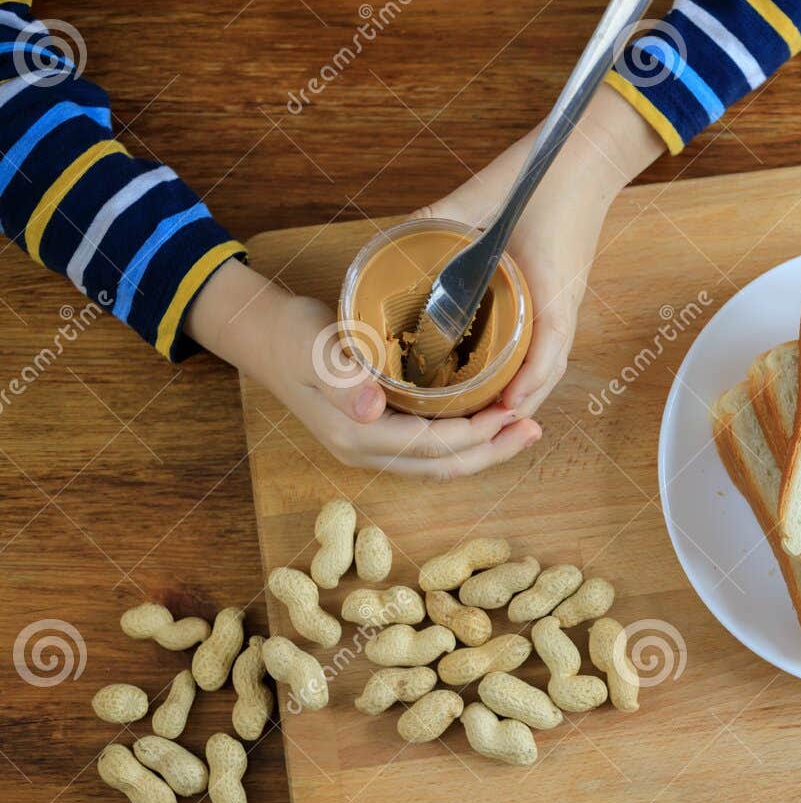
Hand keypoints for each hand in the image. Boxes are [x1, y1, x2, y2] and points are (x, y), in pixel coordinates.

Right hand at [187, 259, 541, 479]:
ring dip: (484, 450)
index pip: (434, 447)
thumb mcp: (314, 350)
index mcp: (358, 437)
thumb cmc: (292, 335)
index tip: (514, 411)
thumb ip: (343, 380)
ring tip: (521, 428)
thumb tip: (372, 412)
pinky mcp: (376, 435)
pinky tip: (487, 420)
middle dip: (493, 451)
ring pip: (440, 464)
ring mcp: (371, 448)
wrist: (263, 335)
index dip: (478, 436)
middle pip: (444, 467)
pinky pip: (430, 450)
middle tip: (534, 428)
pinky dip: (464, 440)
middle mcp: (367, 452)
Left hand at [415, 83, 664, 419]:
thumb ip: (438, 220)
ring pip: (544, 359)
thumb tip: (391, 242)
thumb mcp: (484, 196)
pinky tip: (495, 373)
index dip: (523, 391)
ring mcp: (563, 299)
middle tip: (477, 429)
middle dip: (514, 405)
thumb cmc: (546, 173)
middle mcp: (562, 302)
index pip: (547, 358)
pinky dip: (522, 364)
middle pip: (545, 371)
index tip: (497, 413)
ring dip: (519, 389)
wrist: (587, 150)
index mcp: (553, 288)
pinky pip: (542, 339)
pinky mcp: (557, 290)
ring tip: (484, 413)